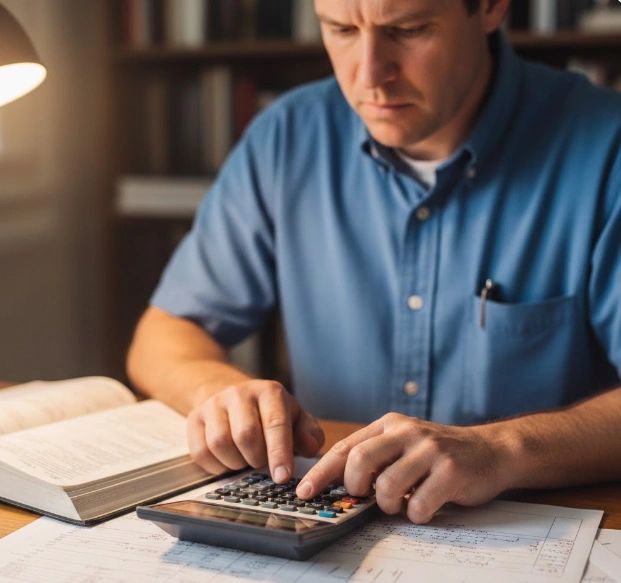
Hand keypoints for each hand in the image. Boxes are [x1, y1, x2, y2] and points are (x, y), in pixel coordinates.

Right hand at [187, 380, 324, 482]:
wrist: (233, 395)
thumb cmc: (270, 413)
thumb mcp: (295, 418)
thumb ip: (309, 433)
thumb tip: (309, 447)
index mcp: (269, 392)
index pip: (275, 424)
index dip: (279, 453)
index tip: (282, 477)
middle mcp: (239, 393)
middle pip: (245, 435)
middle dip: (256, 458)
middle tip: (261, 463)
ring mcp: (214, 404)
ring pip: (220, 443)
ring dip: (236, 462)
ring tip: (245, 460)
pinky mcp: (194, 418)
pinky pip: (200, 451)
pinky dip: (216, 466)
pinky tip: (228, 461)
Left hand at [295, 412, 516, 522]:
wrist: (490, 450)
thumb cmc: (438, 453)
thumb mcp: (403, 443)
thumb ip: (375, 456)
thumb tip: (336, 483)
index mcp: (389, 424)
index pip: (345, 448)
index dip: (321, 473)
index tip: (304, 493)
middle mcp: (406, 431)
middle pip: (359, 462)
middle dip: (355, 489)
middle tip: (365, 498)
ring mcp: (429, 449)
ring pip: (386, 486)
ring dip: (388, 505)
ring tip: (401, 503)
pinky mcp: (451, 470)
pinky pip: (419, 505)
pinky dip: (416, 515)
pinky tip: (424, 507)